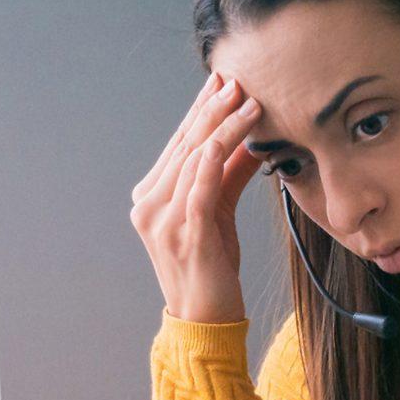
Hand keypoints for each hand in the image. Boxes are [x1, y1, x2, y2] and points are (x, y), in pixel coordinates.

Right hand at [131, 70, 267, 322]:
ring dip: (223, 128)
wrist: (205, 319)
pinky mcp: (185, 235)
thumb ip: (229, 174)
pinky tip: (229, 139)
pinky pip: (199, 189)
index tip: (220, 80)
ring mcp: (163, 221)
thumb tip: (250, 137)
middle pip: (185, 146)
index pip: (178, 143)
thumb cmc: (211, 267)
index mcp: (150, 197)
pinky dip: (213, 160)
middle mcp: (149, 205)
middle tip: (236, 81)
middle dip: (212, 110)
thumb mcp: (219, 211)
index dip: (200, 110)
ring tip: (249, 104)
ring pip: (195, 161)